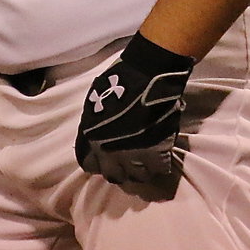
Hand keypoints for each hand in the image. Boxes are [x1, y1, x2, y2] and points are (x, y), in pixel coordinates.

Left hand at [75, 33, 194, 183]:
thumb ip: (94, 124)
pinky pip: (159, 169)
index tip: (107, 160)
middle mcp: (109, 150)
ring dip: (140, 170)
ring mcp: (133, 152)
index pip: (90, 165)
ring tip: (145, 162)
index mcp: (90, 137)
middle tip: (128, 164)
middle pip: (114, 175)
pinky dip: (160, 164)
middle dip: (120, 171)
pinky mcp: (156, 150)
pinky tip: (160, 156)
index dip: (99, 163)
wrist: (145, 73)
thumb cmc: (118, 80)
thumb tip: (97, 135)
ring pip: (137, 177)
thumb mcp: (95, 102)